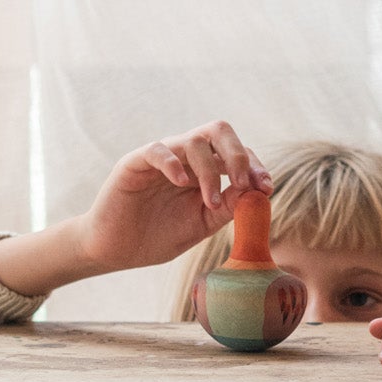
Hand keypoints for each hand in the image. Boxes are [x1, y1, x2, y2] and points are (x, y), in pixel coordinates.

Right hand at [0, 121, 269, 296]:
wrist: (116, 250)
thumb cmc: (157, 237)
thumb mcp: (201, 226)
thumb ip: (227, 210)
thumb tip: (256, 194)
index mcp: (204, 171)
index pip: (235, 153)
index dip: (254, 166)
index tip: (266, 188)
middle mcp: (185, 158)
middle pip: (218, 131)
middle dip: (238, 154)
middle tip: (242, 184)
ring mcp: (161, 158)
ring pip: (193, 141)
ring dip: (210, 171)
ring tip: (210, 202)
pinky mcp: (136, 163)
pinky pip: (158, 150)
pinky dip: (174, 163)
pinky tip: (182, 183)